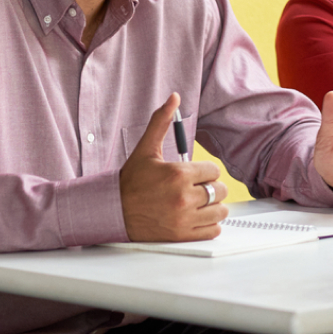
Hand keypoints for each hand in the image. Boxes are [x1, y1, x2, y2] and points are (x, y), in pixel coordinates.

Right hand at [119, 93, 228, 241]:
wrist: (112, 211)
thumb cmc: (130, 182)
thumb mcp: (146, 149)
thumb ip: (161, 122)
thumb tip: (174, 97)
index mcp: (178, 174)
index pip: (214, 171)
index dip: (205, 171)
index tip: (194, 174)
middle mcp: (183, 197)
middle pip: (219, 191)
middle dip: (209, 188)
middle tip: (195, 188)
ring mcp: (184, 219)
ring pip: (220, 211)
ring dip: (212, 206)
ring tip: (197, 203)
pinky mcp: (182, 235)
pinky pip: (213, 230)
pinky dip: (209, 224)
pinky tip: (197, 217)